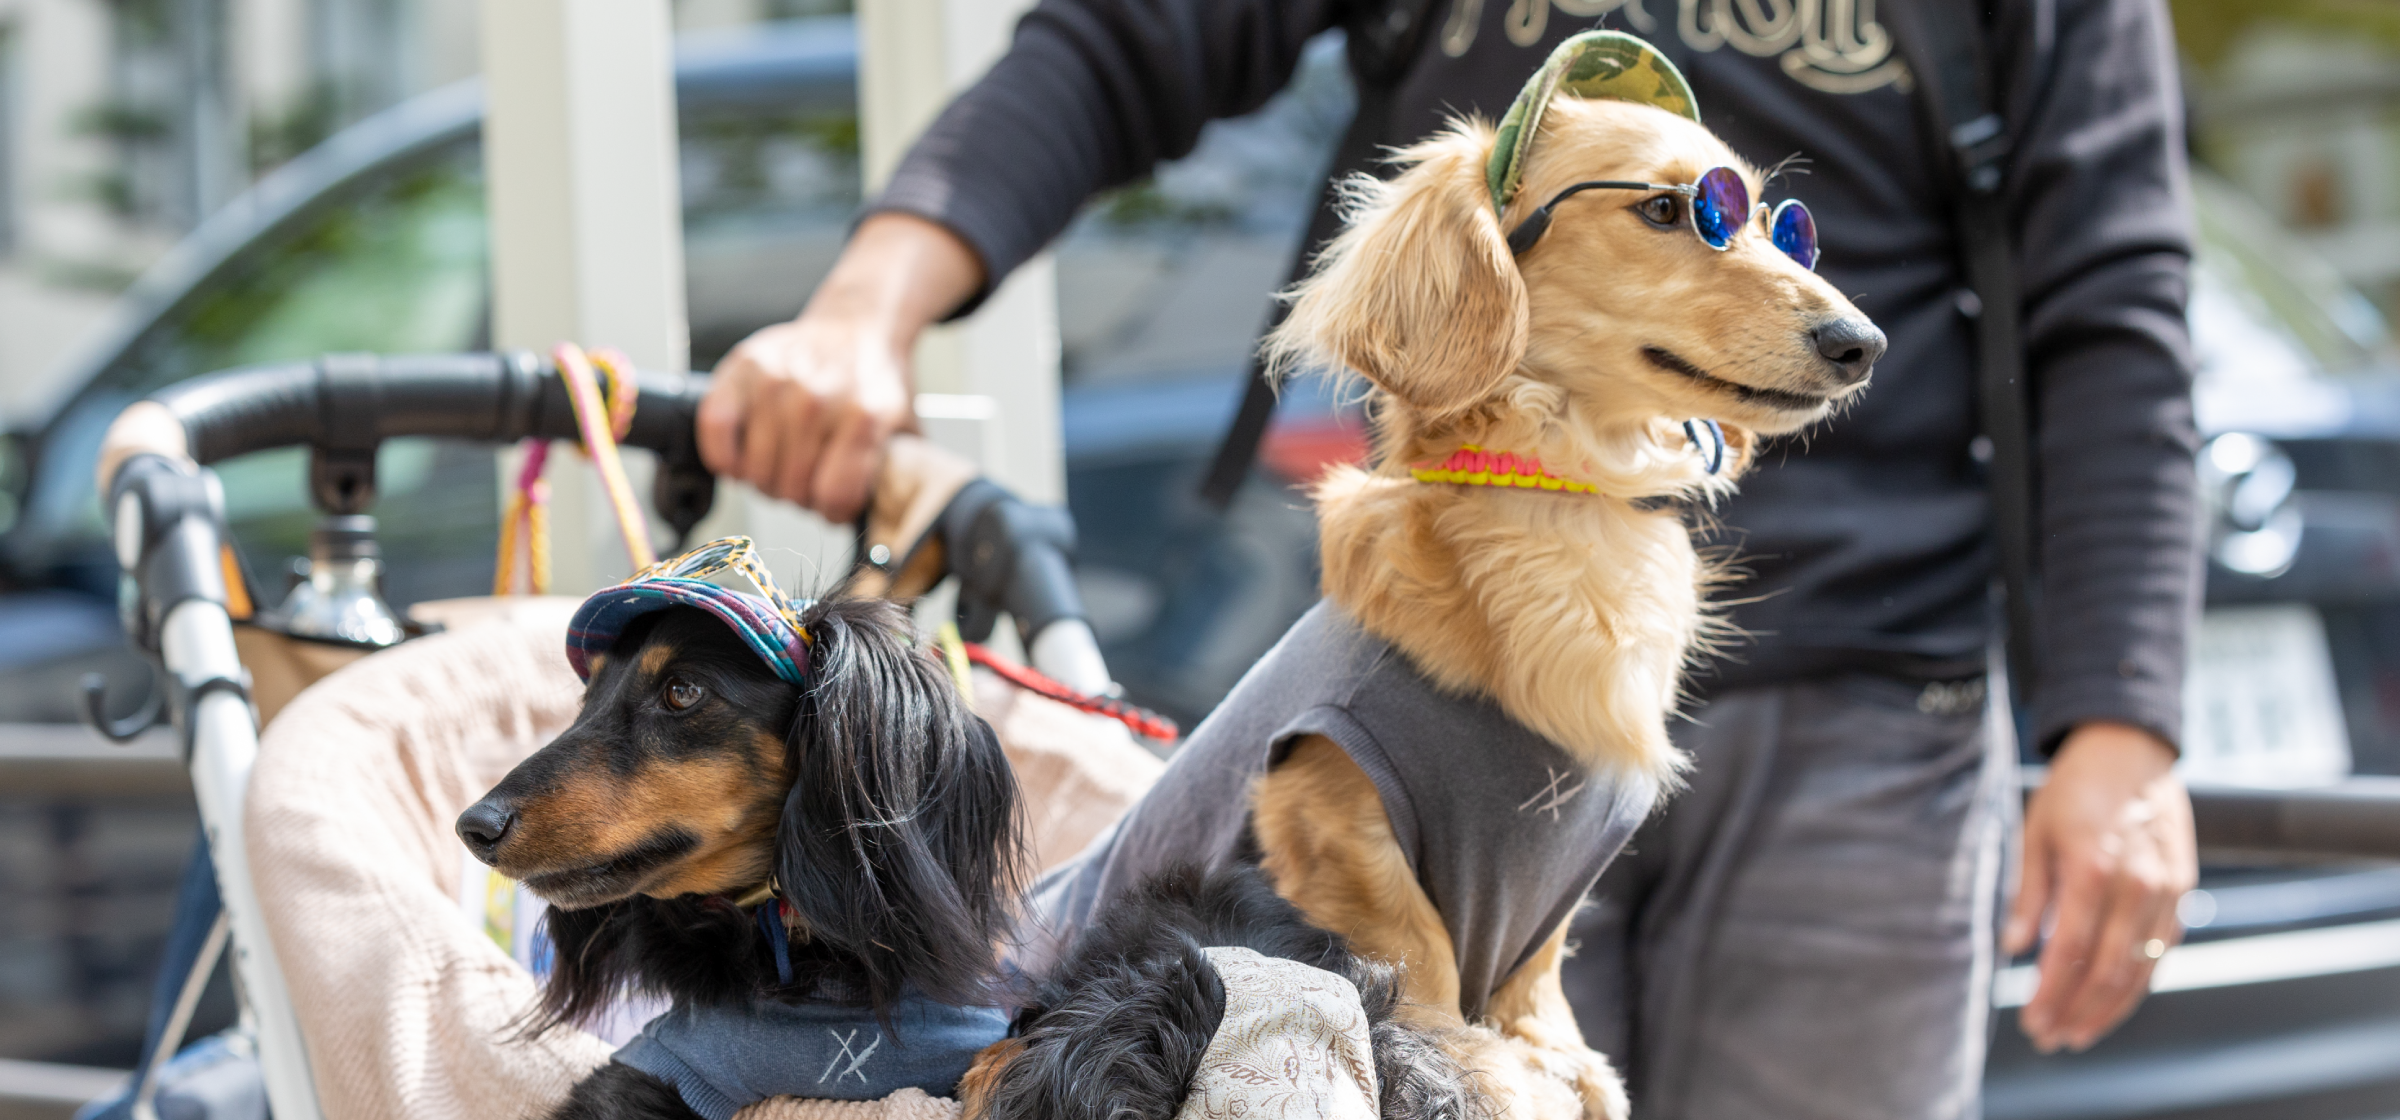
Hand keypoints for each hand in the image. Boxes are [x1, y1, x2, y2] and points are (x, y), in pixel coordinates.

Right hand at [699, 213, 983, 521]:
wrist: (858, 324)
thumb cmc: (874, 382)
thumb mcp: (904, 429)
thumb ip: (897, 476)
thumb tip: (887, 522)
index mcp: (866, 417)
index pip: (833, 498)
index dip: (832, 511)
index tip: (834, 503)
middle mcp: (820, 398)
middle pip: (791, 489)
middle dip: (800, 496)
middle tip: (807, 478)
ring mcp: (777, 381)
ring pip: (754, 470)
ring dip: (766, 479)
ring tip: (783, 462)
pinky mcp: (743, 368)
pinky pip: (715, 432)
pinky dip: (725, 456)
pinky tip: (745, 455)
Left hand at [2006, 720, 2194, 1052]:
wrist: (2131, 752)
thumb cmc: (2073, 791)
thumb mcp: (2035, 832)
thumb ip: (2028, 894)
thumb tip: (2014, 948)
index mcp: (2093, 868)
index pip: (2070, 950)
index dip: (2050, 993)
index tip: (2031, 1020)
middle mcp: (2138, 885)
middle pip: (2108, 970)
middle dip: (2076, 1011)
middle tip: (2048, 1037)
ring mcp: (2167, 891)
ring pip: (2141, 969)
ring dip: (2108, 1009)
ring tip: (2077, 1033)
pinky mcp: (2184, 893)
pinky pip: (2162, 951)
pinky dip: (2137, 984)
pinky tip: (2110, 1002)